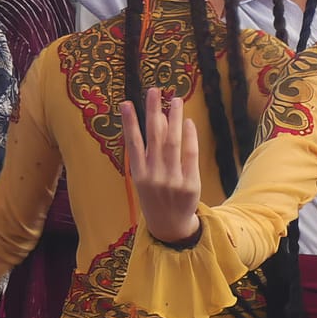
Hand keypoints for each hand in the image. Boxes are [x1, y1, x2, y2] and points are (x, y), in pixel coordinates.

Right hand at [121, 88, 201, 242]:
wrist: (170, 226)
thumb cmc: (156, 197)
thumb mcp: (145, 178)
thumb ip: (149, 153)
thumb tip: (158, 120)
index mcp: (138, 175)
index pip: (133, 144)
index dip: (129, 123)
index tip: (126, 103)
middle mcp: (153, 176)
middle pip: (153, 138)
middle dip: (153, 112)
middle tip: (154, 91)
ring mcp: (172, 180)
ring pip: (172, 143)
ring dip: (173, 119)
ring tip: (175, 100)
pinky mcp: (190, 184)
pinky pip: (190, 155)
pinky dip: (189, 137)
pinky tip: (187, 122)